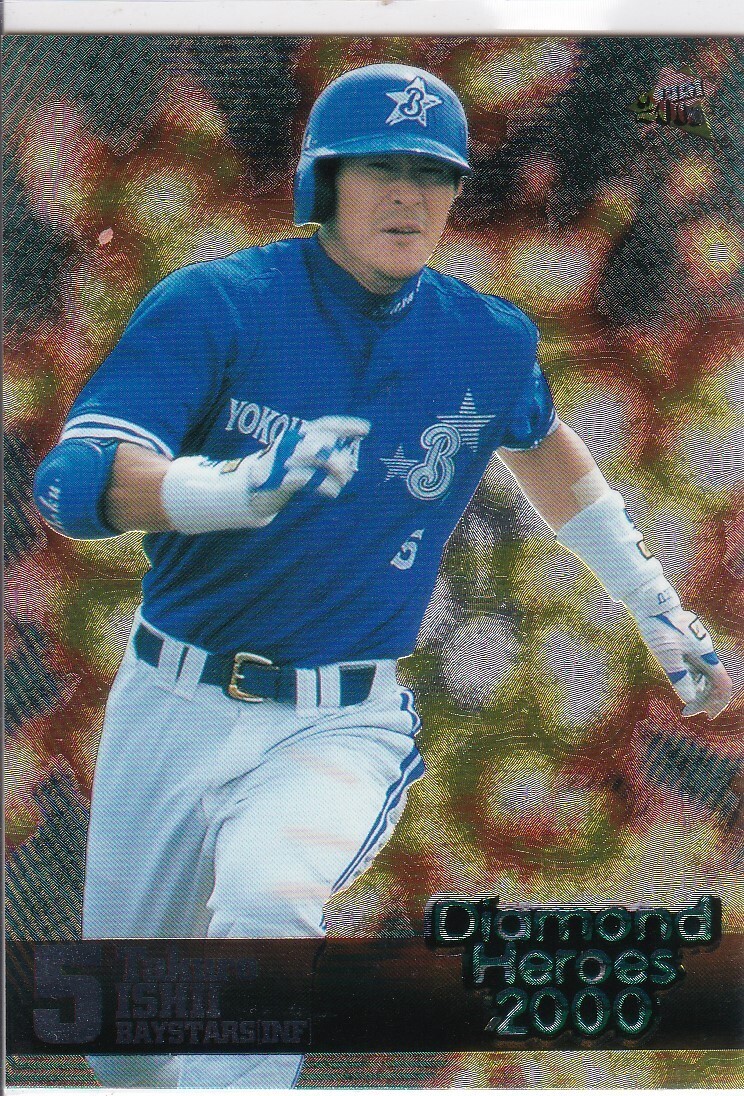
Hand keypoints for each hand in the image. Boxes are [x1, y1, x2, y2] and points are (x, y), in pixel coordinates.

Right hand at [242, 415, 369, 523]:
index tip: (367, 428)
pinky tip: (334, 493)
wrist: (252, 488)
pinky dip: (326, 486)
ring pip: (316, 454)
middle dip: (340, 456)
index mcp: (298, 435)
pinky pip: (308, 478)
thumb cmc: (284, 471)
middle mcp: (291, 443)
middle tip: (348, 472)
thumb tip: (349, 456)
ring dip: (335, 468)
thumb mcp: (302, 458)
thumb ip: (322, 453)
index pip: (325, 424)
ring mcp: (283, 460)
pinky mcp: (279, 479)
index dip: (346, 425)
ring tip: (343, 481)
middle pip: (323, 440)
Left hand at [631, 604, 732, 718]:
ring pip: (703, 674)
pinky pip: (695, 666)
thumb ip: (679, 677)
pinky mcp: (687, 644)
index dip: (718, 702)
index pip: (721, 683)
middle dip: (705, 700)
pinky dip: (691, 679)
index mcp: (705, 654)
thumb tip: (690, 700)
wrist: (651, 604)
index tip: (707, 716)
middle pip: (714, 681)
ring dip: (697, 690)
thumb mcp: (667, 655)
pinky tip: (680, 685)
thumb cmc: (659, 628)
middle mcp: (705, 651)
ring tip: (684, 704)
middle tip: (687, 712)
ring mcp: (696, 647)